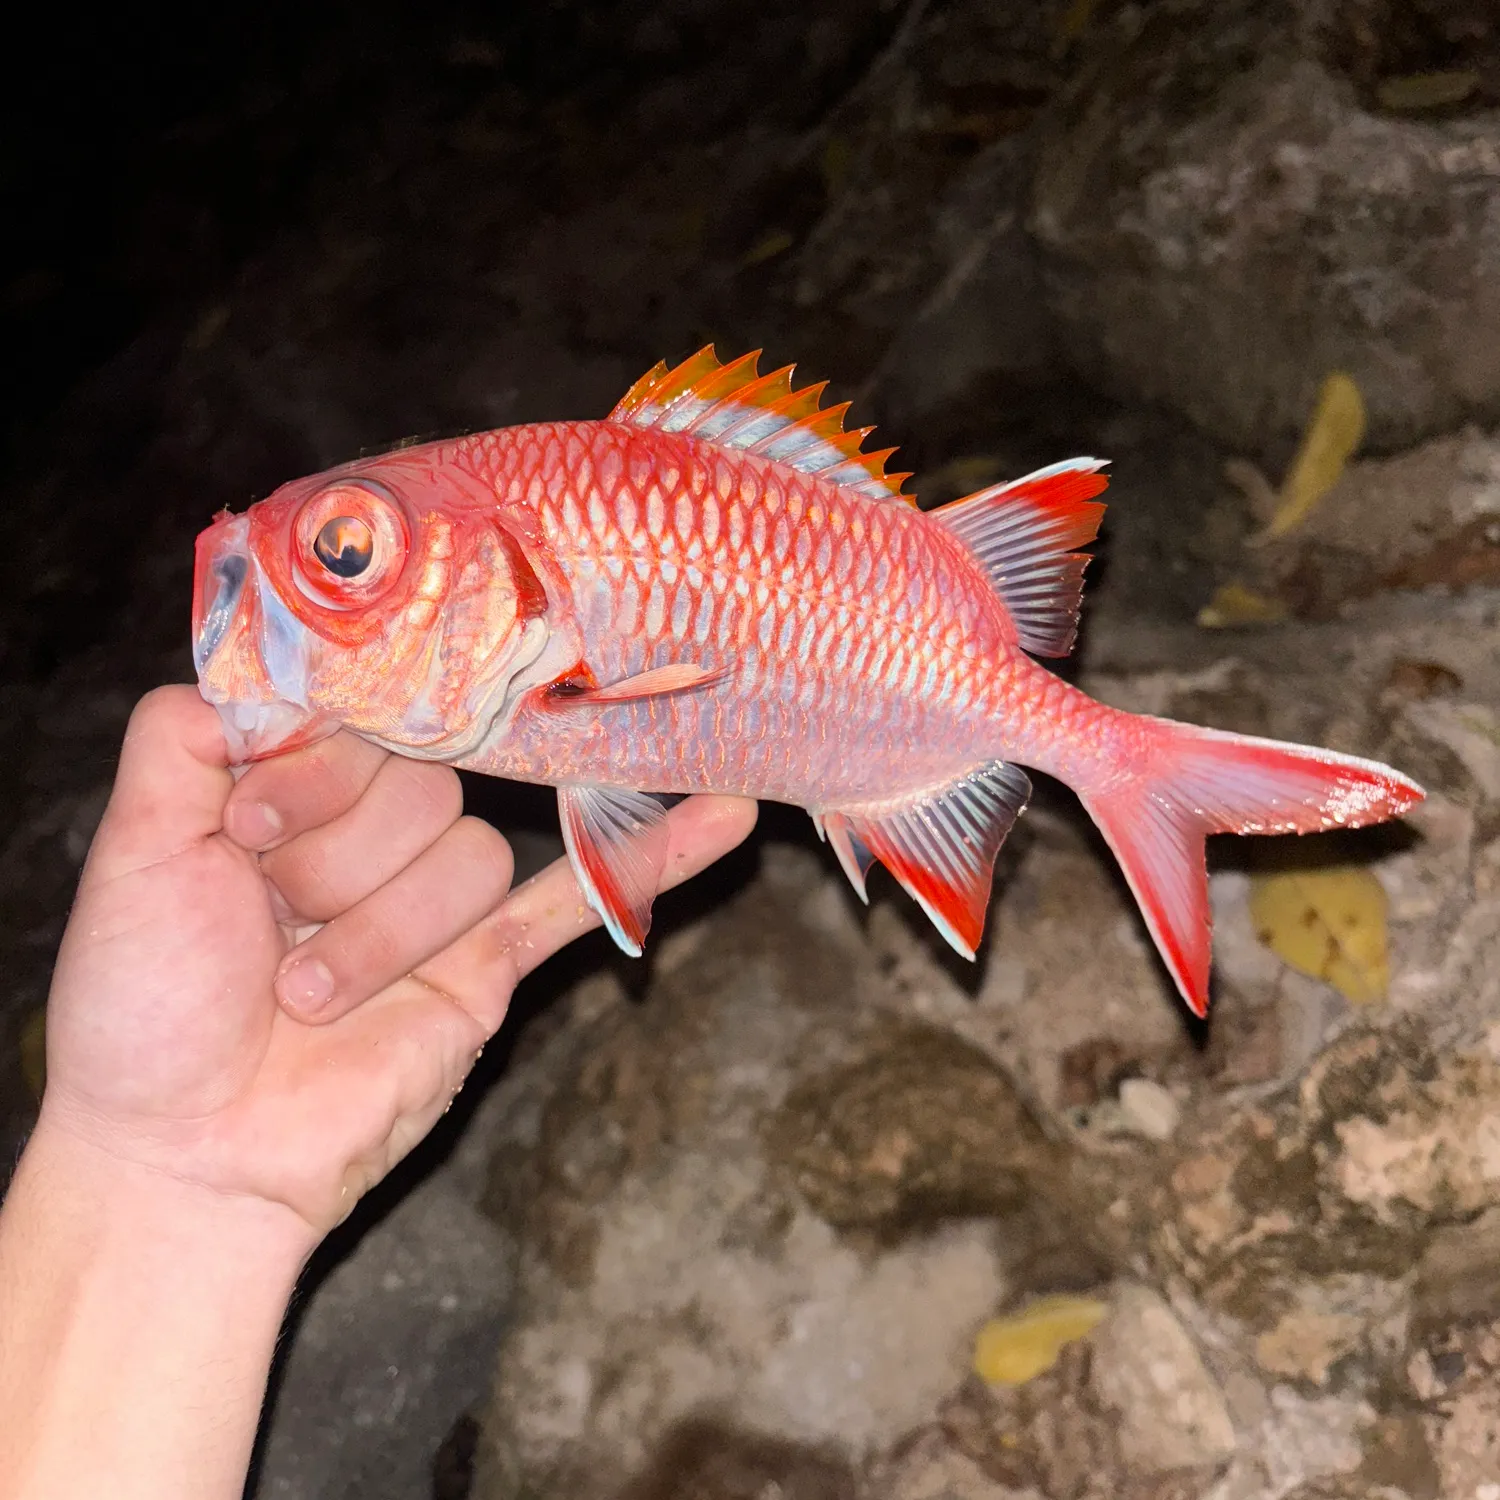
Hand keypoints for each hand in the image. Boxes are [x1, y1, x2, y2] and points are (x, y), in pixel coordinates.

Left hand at [40, 684, 756, 1244]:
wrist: (193, 1155)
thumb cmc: (145, 1010)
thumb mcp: (134, 854)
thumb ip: (179, 739)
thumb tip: (262, 669)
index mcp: (299, 790)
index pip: (360, 718)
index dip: (316, 766)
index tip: (249, 830)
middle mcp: (375, 833)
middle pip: (422, 782)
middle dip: (337, 861)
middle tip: (274, 926)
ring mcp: (440, 900)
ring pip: (468, 854)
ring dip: (382, 933)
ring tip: (312, 997)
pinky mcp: (491, 965)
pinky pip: (581, 896)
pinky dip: (655, 854)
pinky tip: (723, 809)